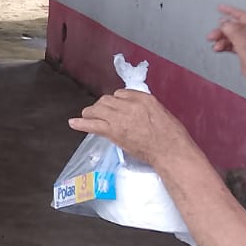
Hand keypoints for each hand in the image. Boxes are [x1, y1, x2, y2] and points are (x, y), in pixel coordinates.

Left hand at [68, 89, 195, 167]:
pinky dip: (80, 124)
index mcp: (143, 99)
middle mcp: (130, 105)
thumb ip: (145, 108)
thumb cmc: (172, 136)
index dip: (116, 102)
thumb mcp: (162, 113)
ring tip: (88, 117)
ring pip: (97, 109)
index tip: (115, 108)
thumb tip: (135, 110)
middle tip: (100, 113)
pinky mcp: (113, 131)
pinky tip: (73, 123)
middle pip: (106, 100)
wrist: (170, 151)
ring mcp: (120, 118)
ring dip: (91, 113)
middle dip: (102, 106)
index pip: (121, 93)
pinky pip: (92, 124)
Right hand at [208, 5, 245, 88]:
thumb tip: (223, 21)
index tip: (219, 8)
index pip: (242, 16)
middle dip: (221, 31)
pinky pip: (232, 44)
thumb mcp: (242, 42)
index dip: (230, 11)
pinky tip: (218, 49)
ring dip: (222, 40)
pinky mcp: (245, 50)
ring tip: (215, 46)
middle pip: (234, 27)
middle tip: (211, 35)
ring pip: (231, 36)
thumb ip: (232, 29)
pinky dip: (224, 46)